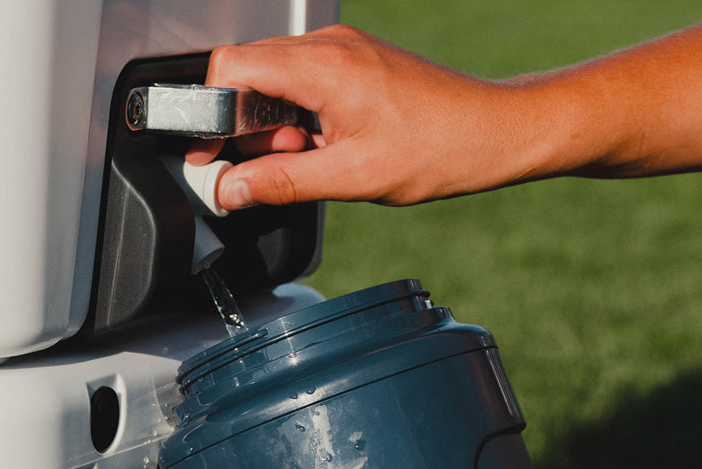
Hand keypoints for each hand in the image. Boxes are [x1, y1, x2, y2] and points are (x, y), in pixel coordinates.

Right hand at [189, 25, 517, 208]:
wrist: (492, 132)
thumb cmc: (437, 149)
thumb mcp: (351, 177)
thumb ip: (282, 181)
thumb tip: (230, 190)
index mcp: (322, 67)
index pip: (229, 68)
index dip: (209, 114)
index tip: (211, 156)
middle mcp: (329, 46)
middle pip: (247, 71)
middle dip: (245, 126)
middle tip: (274, 166)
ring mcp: (344, 49)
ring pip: (275, 79)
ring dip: (275, 126)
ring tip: (312, 158)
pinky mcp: (356, 61)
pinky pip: (304, 81)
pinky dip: (300, 117)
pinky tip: (327, 146)